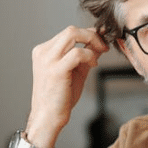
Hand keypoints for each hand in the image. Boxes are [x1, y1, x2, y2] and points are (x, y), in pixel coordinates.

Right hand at [27, 26, 108, 143]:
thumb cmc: (60, 97)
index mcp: (44, 51)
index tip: (102, 41)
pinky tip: (93, 64)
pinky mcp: (56, 70)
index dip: (89, 34)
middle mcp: (43, 52)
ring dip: (92, 41)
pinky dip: (90, 56)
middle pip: (71, 30)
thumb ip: (87, 55)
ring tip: (100, 53)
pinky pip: (78, 53)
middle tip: (104, 46)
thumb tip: (100, 43)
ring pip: (72, 34)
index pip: (69, 33)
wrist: (48, 117)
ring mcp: (47, 60)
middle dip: (92, 35)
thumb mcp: (76, 71)